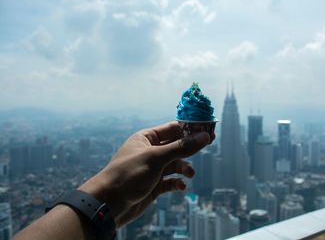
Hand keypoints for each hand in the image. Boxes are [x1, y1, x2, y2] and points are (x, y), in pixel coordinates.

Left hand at [79, 121, 213, 227]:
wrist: (109, 204)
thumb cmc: (127, 175)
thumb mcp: (157, 158)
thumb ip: (182, 147)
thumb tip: (204, 137)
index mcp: (146, 138)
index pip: (173, 128)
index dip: (190, 128)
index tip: (207, 129)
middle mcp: (150, 152)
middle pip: (177, 146)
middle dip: (191, 148)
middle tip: (209, 144)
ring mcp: (153, 169)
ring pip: (176, 164)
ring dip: (185, 168)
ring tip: (189, 174)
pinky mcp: (154, 185)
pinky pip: (171, 181)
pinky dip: (178, 182)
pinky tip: (181, 186)